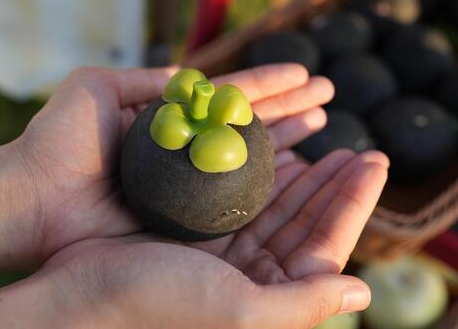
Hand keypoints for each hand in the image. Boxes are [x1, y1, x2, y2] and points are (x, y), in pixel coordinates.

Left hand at [15, 64, 334, 259]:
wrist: (35, 198)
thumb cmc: (58, 141)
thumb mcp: (98, 87)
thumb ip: (147, 81)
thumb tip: (190, 78)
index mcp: (167, 120)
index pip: (229, 98)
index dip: (269, 87)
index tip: (305, 77)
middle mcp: (184, 153)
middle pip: (247, 128)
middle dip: (289, 111)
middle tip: (329, 99)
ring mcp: (187, 186)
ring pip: (250, 161)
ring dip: (287, 141)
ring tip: (326, 126)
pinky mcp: (185, 218)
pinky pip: (234, 199)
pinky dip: (267, 185)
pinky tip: (299, 172)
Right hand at [35, 149, 388, 327]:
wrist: (83, 294)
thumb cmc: (158, 304)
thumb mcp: (241, 311)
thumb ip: (304, 303)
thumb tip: (362, 292)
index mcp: (269, 300)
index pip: (326, 246)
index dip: (354, 204)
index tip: (374, 162)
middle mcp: (253, 279)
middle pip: (306, 223)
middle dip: (334, 186)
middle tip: (358, 148)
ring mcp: (226, 254)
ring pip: (278, 208)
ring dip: (303, 177)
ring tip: (327, 146)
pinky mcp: (199, 234)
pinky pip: (244, 200)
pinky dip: (263, 176)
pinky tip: (280, 154)